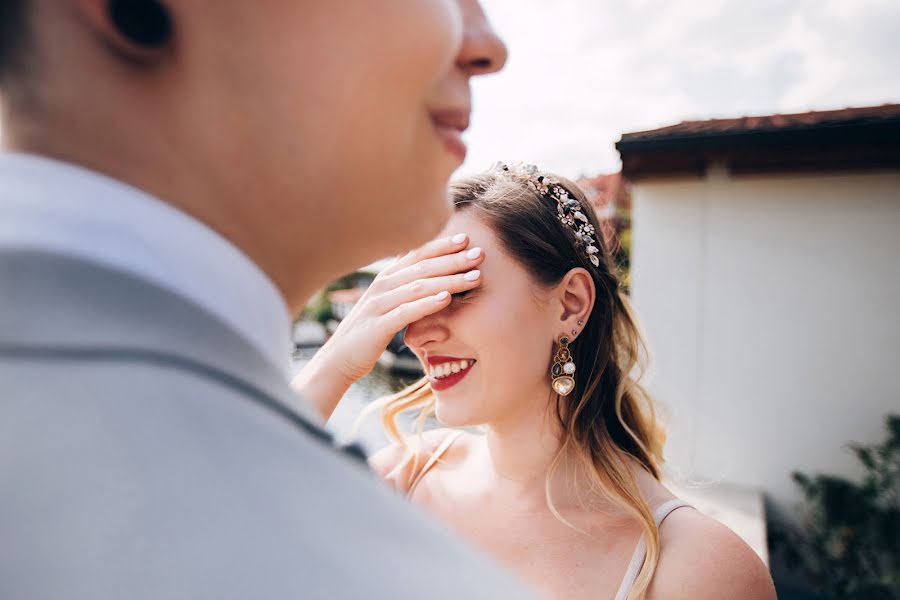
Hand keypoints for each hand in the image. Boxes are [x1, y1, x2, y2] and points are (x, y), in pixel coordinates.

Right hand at [292, 232, 484, 419]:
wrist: (339, 359)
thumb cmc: (370, 331)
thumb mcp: (388, 304)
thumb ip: (405, 289)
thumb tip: (428, 277)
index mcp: (387, 278)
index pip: (417, 255)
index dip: (441, 245)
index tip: (466, 238)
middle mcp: (382, 286)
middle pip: (423, 267)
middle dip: (453, 259)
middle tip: (480, 253)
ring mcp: (379, 304)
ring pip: (419, 287)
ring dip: (449, 280)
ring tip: (474, 276)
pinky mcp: (378, 326)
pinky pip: (407, 311)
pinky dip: (428, 303)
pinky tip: (447, 298)